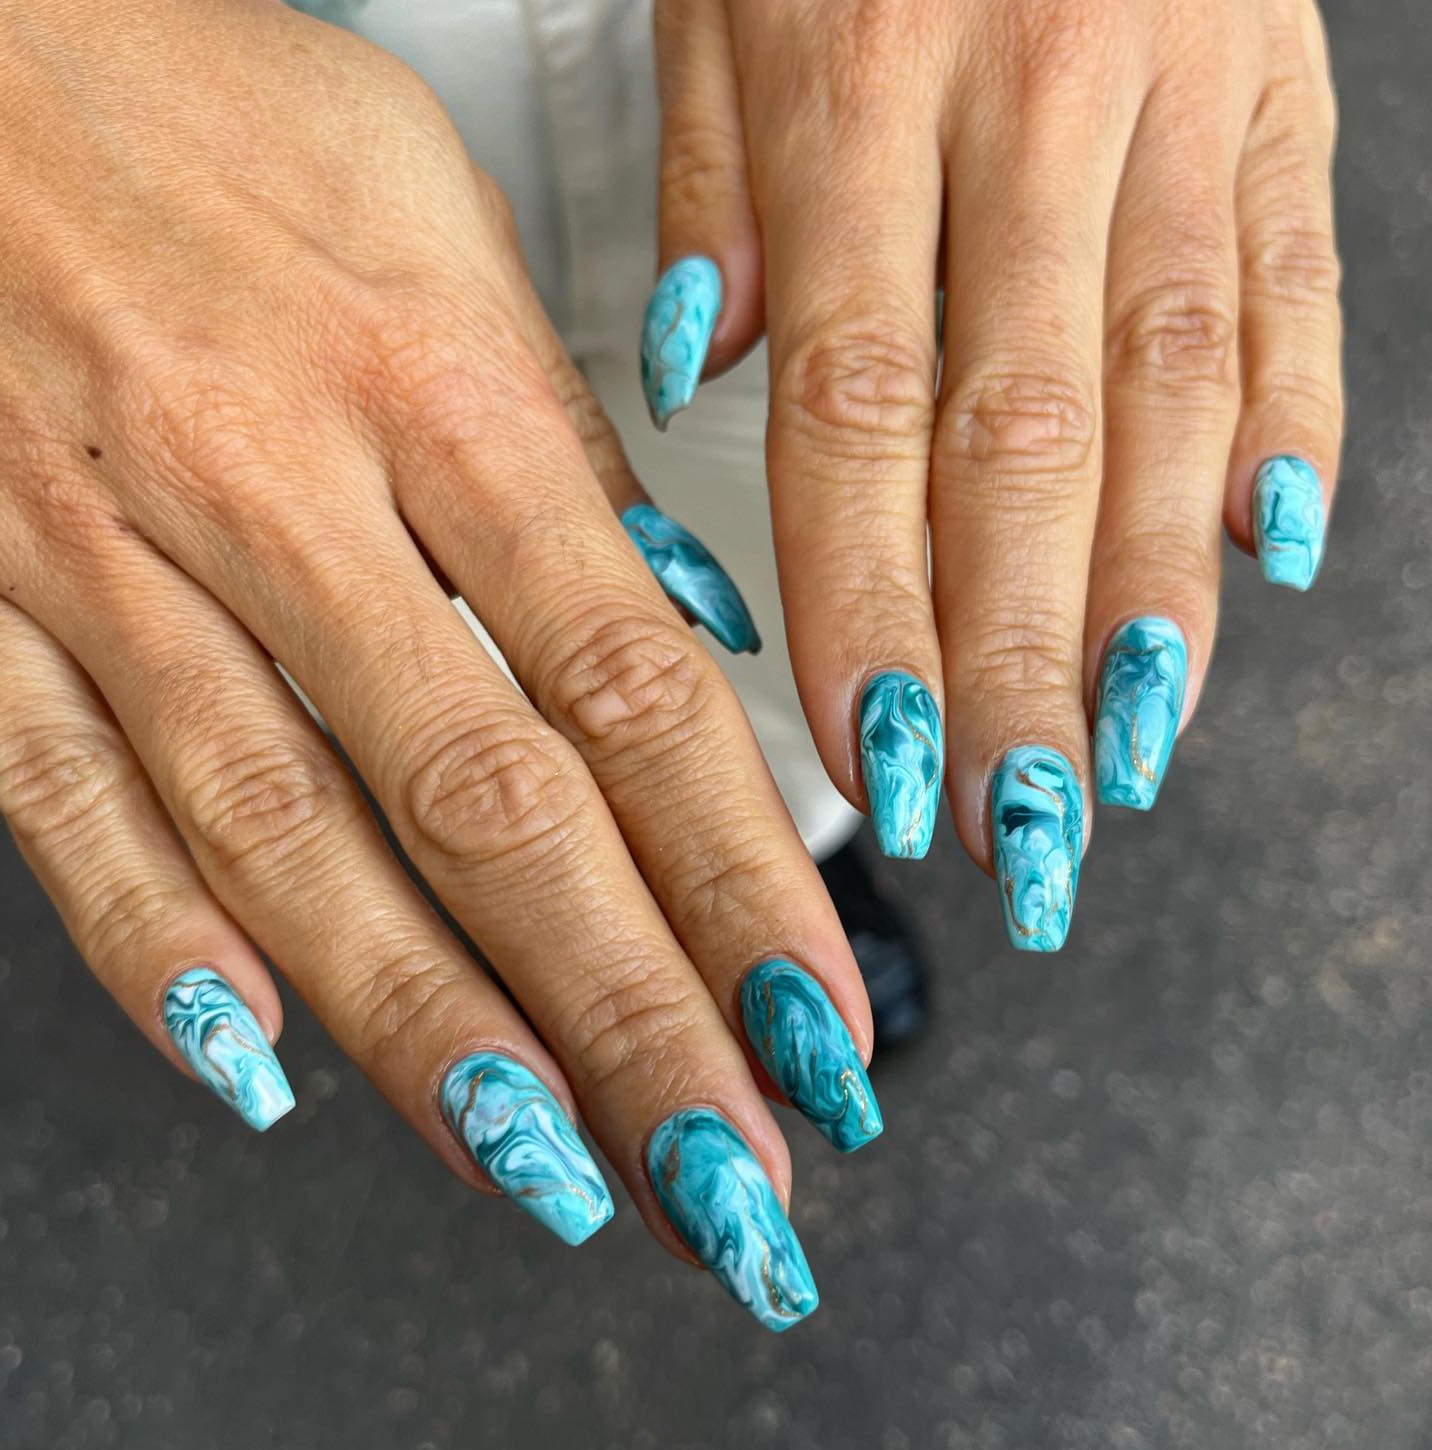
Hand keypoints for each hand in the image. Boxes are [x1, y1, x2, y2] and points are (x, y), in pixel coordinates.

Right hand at [0, 0, 877, 1330]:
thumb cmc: (210, 122)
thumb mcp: (445, 232)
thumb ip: (557, 455)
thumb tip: (676, 637)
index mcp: (440, 392)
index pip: (637, 697)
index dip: (745, 885)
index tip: (819, 1019)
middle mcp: (285, 496)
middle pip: (495, 812)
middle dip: (629, 1017)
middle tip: (728, 1169)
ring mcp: (115, 563)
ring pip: (296, 847)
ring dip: (435, 1037)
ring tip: (555, 1175)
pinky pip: (65, 807)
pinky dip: (160, 954)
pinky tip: (262, 1072)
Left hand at [645, 0, 1342, 948]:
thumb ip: (711, 186)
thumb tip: (703, 376)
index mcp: (862, 78)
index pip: (863, 412)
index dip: (871, 606)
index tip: (874, 756)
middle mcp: (1036, 100)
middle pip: (1023, 444)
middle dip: (1017, 660)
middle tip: (1009, 825)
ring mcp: (1182, 94)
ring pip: (1171, 394)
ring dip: (1150, 600)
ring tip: (1121, 756)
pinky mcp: (1280, 89)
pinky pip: (1292, 282)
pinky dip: (1288, 431)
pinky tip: (1265, 561)